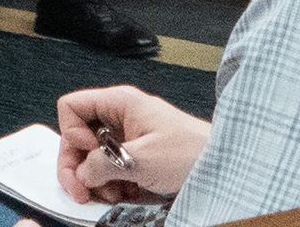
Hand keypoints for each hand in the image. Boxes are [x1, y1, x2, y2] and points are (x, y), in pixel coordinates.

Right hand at [53, 86, 207, 203]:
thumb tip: (81, 174)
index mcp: (120, 103)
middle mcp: (122, 118)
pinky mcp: (140, 158)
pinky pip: (113, 170)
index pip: (72, 108)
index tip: (84, 156)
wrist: (229, 171)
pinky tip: (123, 195)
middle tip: (81, 189)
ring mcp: (131, 138)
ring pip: (94, 157)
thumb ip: (102, 164)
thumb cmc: (195, 153)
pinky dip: (112, 186)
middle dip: (79, 165)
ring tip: (110, 195)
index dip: (71, 133)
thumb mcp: (140, 159)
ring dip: (96, 180)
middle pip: (80, 137)